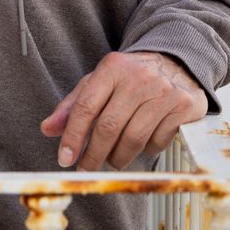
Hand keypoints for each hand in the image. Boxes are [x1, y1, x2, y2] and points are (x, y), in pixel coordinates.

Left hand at [39, 51, 206, 170]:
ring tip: (112, 159)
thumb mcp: (98, 82)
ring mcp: (162, 92)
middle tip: (87, 168)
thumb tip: (47, 129)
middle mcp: (137, 78)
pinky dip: (146, 150)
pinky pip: (158, 141)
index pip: (86, 107)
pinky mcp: (182, 106)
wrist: (175, 61)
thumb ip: (73, 105)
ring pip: (133, 139)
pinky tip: (141, 145)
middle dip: (93, 154)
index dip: (73, 136)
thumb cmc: (129, 77)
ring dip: (118, 157)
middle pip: (109, 127)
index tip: (65, 159)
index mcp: (111, 68)